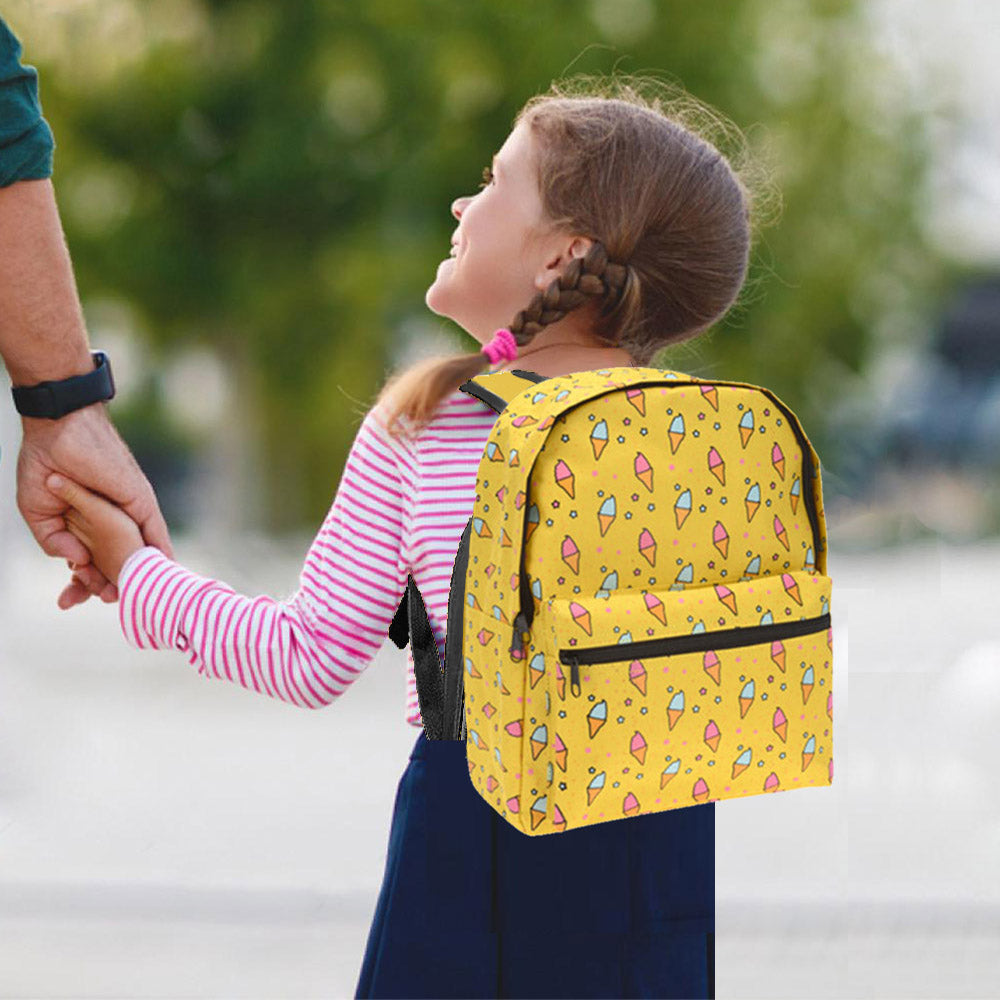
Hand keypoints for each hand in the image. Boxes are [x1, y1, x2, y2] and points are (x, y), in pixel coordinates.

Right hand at [17, 404, 172, 608]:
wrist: (58, 430)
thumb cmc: (44, 464)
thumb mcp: (38, 512)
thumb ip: (53, 541)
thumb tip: (77, 563)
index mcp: (84, 524)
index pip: (88, 561)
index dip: (82, 582)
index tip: (70, 601)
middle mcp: (109, 521)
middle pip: (116, 561)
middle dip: (111, 584)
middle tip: (106, 600)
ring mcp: (127, 512)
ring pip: (137, 551)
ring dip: (139, 574)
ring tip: (139, 597)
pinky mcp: (140, 501)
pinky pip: (155, 530)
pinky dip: (160, 553)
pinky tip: (165, 571)